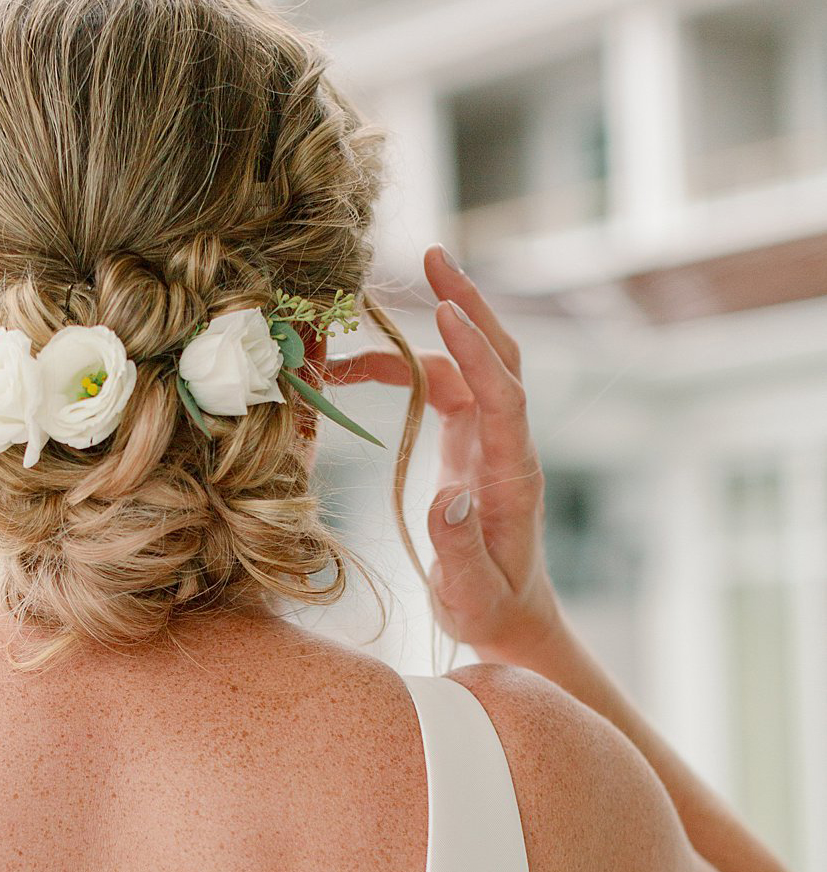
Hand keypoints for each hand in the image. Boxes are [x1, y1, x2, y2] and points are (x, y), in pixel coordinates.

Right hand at [324, 245, 561, 657]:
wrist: (510, 615)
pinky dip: (403, 368)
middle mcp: (506, 444)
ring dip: (426, 330)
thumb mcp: (470, 594)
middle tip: (434, 256)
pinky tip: (357, 371)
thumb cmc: (490, 609)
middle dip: (468, 304)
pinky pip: (441, 386)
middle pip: (498, 356)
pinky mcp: (467, 441)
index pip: (504, 398)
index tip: (444, 311)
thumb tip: (442, 499)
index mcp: (514, 475)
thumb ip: (457, 550)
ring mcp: (487, 438)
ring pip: (465, 365)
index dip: (478, 353)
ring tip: (367, 314)